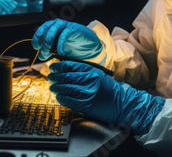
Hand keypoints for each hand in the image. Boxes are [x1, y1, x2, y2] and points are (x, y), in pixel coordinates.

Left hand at [32, 19, 103, 61]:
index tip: (37, 49)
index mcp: (50, 28)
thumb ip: (50, 51)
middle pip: (44, 29)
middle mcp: (56, 25)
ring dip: (49, 41)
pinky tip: (61, 52)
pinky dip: (61, 44)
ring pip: (52, 30)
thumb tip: (41, 56)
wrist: (87, 44)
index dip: (36, 40)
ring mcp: (64, 25)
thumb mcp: (57, 49)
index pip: (39, 32)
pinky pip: (64, 34)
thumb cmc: (71, 46)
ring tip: (50, 51)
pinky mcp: (72, 28)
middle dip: (42, 43)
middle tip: (44, 53)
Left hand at [48, 61, 164, 134]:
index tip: (53, 67)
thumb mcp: (97, 74)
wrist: (120, 104)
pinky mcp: (84, 105)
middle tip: (51, 77)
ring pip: (65, 89)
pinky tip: (59, 96)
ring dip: (56, 87)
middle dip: (55, 77)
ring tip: (53, 86)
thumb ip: (83, 70)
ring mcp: (86, 94)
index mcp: (91, 71)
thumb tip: (64, 66)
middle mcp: (88, 81)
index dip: (58, 66)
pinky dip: (61, 97)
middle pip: (65, 77)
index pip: (70, 66)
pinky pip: (68, 100)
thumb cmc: (108, 88)